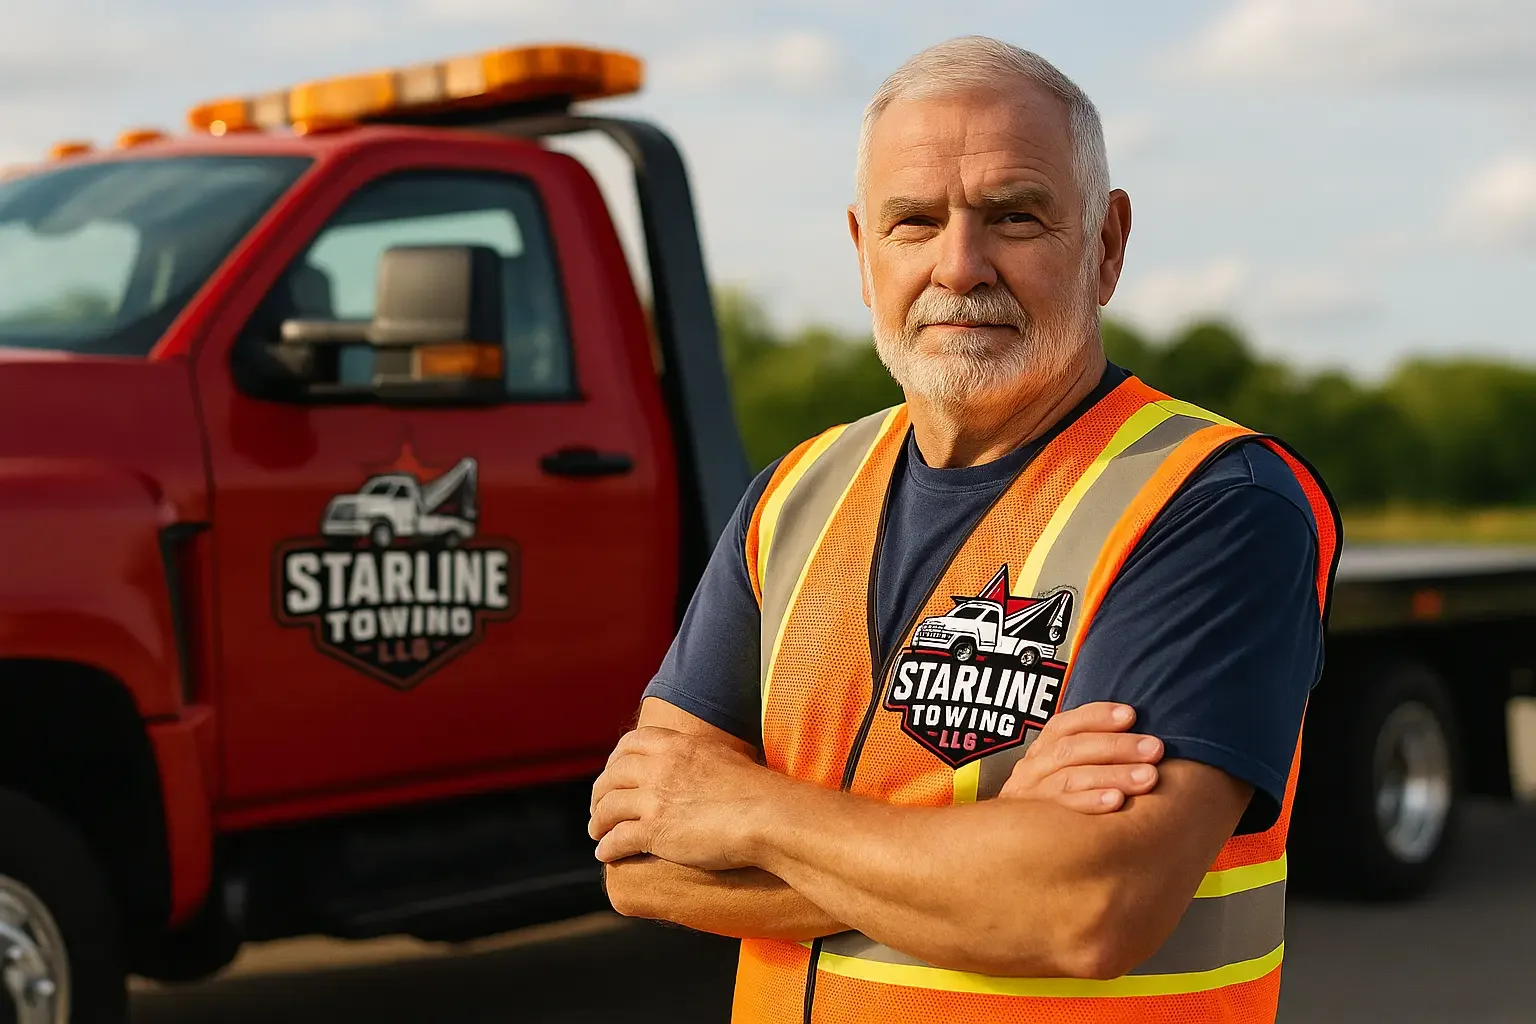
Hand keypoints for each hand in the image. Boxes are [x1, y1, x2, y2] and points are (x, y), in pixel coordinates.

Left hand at [589, 726, 776, 868]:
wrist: (768, 816)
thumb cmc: (757, 791)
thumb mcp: (722, 757)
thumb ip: (698, 758)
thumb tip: (698, 766)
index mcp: (676, 745)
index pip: (630, 744)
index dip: (615, 760)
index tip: (612, 774)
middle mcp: (660, 767)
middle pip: (612, 775)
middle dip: (600, 793)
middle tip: (599, 807)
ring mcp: (655, 799)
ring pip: (608, 807)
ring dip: (598, 822)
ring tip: (597, 832)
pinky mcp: (655, 831)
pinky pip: (617, 839)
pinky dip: (607, 847)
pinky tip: (605, 855)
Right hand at [998, 702, 1162, 811]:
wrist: (1008, 851)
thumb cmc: (1056, 810)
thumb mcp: (1064, 778)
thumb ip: (1090, 759)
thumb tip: (1140, 743)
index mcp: (1040, 753)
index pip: (1064, 725)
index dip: (1096, 716)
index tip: (1130, 715)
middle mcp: (1031, 771)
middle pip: (1070, 749)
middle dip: (1116, 746)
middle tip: (1153, 749)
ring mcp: (1030, 799)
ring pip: (1069, 777)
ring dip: (1112, 774)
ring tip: (1147, 776)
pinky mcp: (1033, 827)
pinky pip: (1062, 811)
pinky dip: (1090, 802)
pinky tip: (1117, 801)